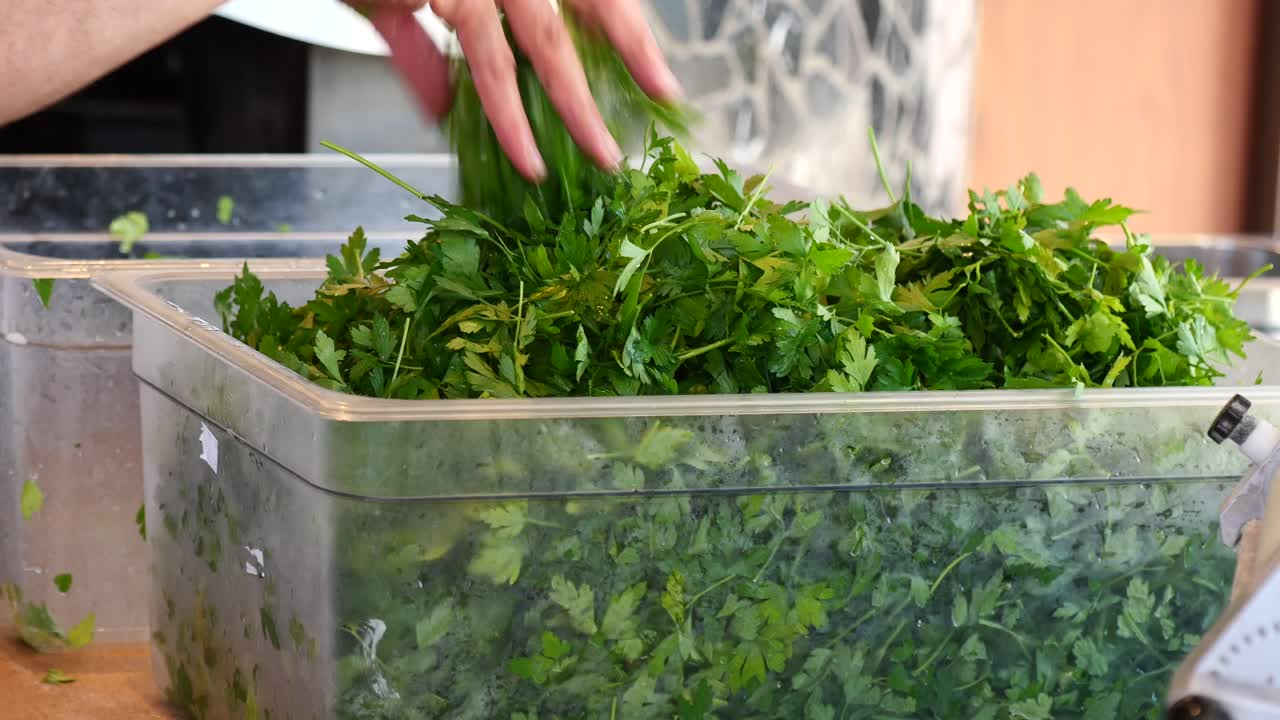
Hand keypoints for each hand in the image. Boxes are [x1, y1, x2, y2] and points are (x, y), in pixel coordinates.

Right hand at [353, 0, 680, 181]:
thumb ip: (420, 49)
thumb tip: (438, 106)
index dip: (630, 33)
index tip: (663, 78)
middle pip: (578, 11)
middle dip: (622, 62)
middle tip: (644, 121)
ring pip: (536, 42)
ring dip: (563, 107)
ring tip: (585, 157)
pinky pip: (484, 61)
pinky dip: (504, 114)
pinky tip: (523, 153)